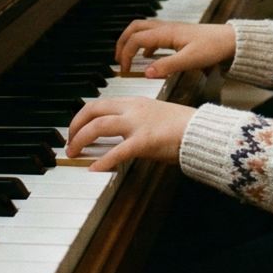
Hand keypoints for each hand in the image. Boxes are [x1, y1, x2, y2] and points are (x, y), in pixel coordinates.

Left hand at [66, 97, 194, 171]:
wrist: (203, 131)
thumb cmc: (184, 126)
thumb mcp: (156, 116)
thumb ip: (137, 122)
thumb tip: (122, 136)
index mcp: (136, 102)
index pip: (100, 103)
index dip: (82, 116)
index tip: (76, 129)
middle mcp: (133, 109)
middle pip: (93, 110)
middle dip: (75, 126)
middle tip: (69, 142)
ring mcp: (138, 124)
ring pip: (98, 126)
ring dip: (81, 140)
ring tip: (74, 153)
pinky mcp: (144, 141)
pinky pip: (117, 151)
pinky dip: (102, 161)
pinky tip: (94, 170)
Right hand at [115, 20, 235, 78]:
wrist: (230, 41)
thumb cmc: (213, 47)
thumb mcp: (189, 60)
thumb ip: (166, 66)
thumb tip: (145, 73)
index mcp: (166, 33)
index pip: (135, 39)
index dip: (125, 54)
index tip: (123, 69)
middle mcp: (166, 28)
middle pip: (135, 28)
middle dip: (122, 42)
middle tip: (118, 59)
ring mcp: (171, 29)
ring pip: (143, 29)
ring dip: (132, 41)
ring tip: (128, 57)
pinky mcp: (176, 34)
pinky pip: (154, 35)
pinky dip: (145, 44)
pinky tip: (148, 56)